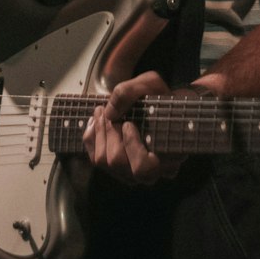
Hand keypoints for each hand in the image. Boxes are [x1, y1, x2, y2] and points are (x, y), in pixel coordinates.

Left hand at [82, 71, 187, 185]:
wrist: (157, 107)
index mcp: (168, 157)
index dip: (132, 147)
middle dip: (110, 134)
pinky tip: (96, 122)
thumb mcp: (151, 84)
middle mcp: (150, 172)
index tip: (128, 124)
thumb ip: (131, 92)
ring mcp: (132, 173)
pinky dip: (92, 138)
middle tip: (108, 113)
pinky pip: (96, 158)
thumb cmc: (159, 98)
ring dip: (100, 134)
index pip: (145, 167)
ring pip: (106, 163)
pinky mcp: (115, 168)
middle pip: (119, 164)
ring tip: (101, 112)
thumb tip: (109, 113)